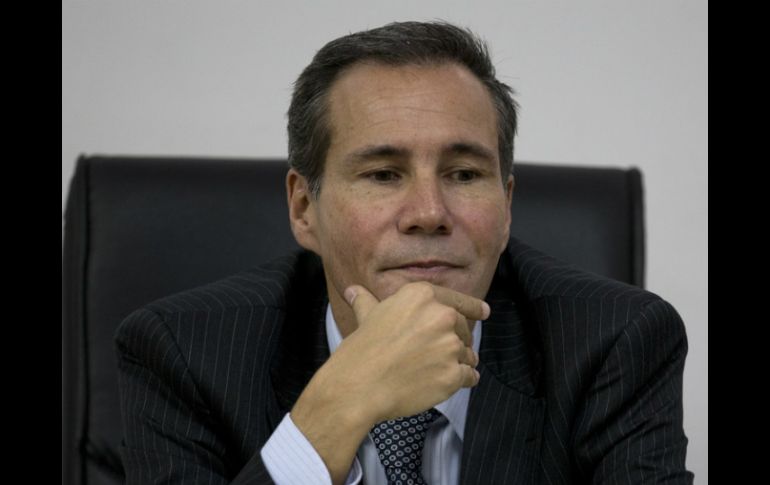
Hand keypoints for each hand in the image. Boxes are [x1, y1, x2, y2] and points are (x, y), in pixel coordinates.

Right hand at [334, 281, 488, 421]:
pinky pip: (469, 376)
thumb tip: (353, 291)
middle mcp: (441, 316)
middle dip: (456, 341)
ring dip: (458, 361)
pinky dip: (464, 380)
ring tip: (438, 370)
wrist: (359, 385)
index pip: (457, 301)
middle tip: (438, 353)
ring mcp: (450, 346)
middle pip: (463, 329)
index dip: (472, 308)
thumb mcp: (366, 316)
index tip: (484, 312)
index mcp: (423, 296)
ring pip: (467, 353)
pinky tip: (449, 383)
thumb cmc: (362, 350)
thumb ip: (367, 301)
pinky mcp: (453, 374)